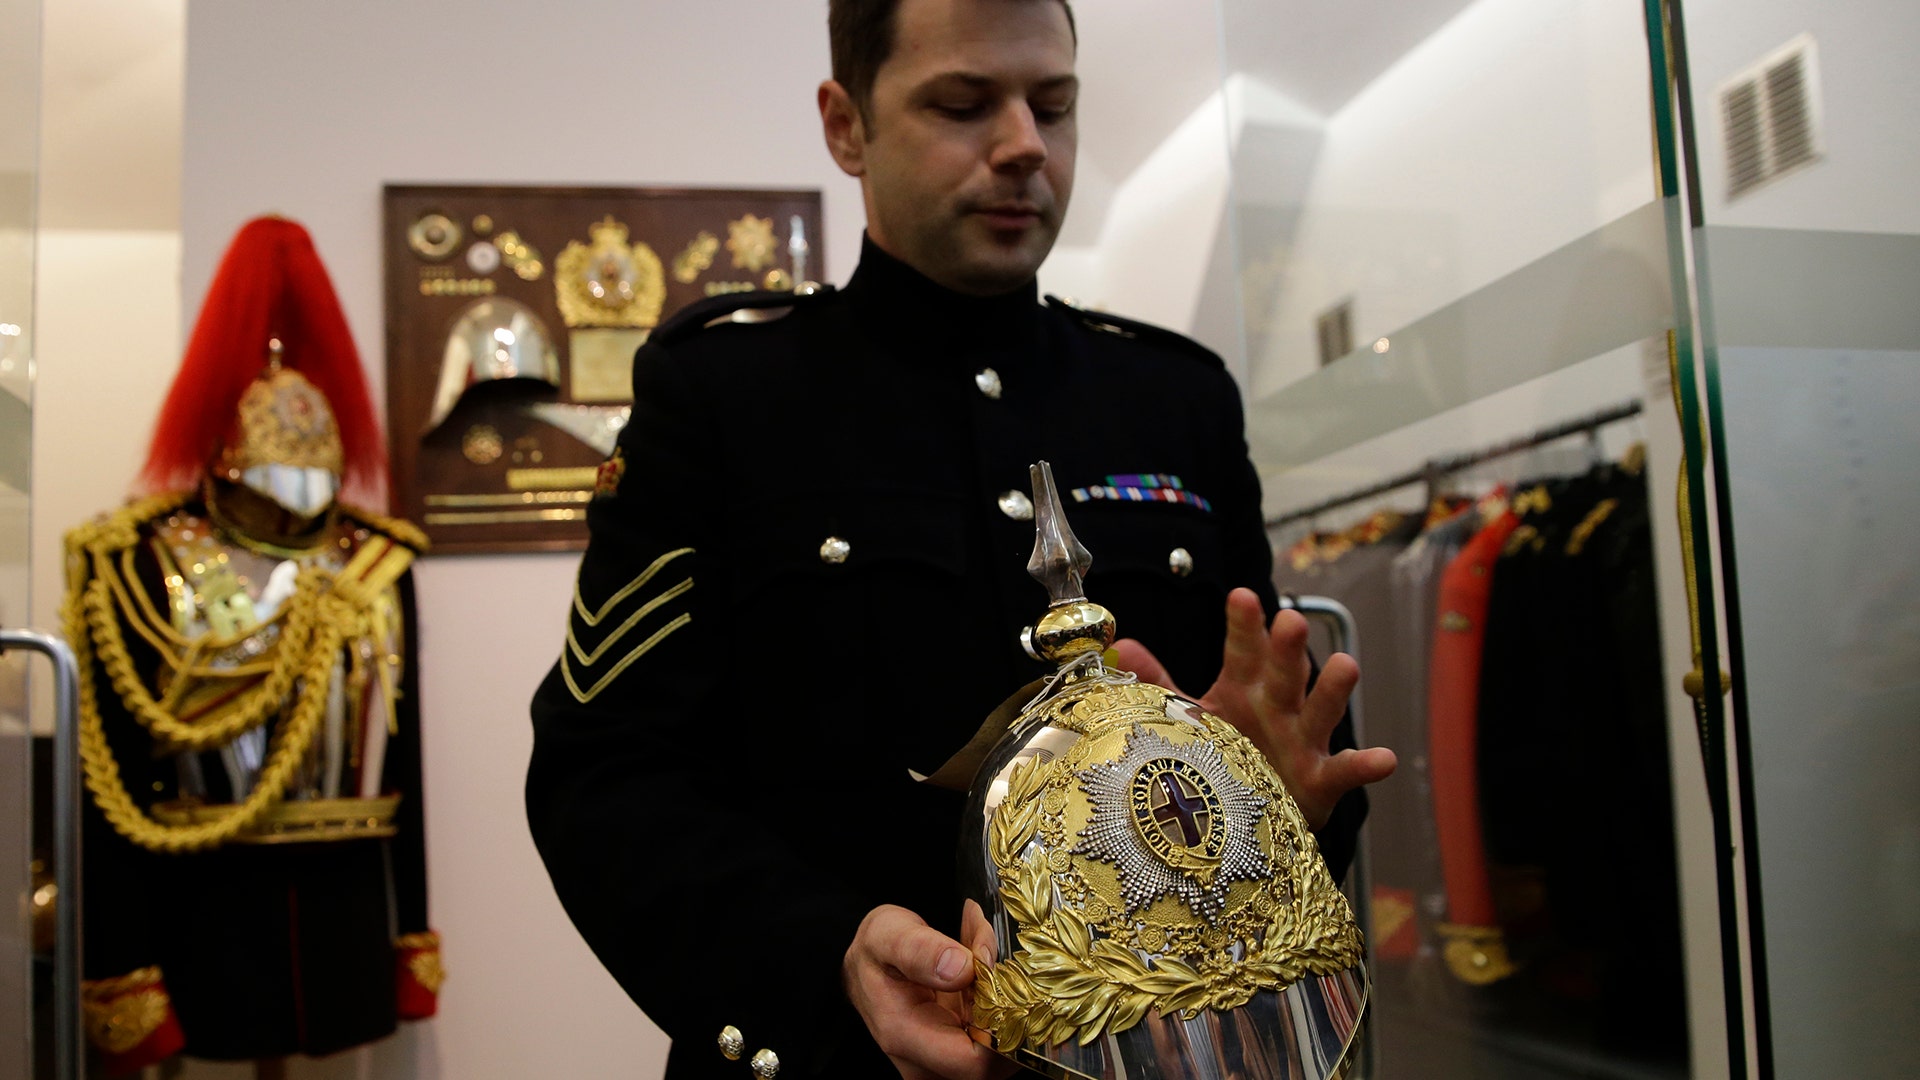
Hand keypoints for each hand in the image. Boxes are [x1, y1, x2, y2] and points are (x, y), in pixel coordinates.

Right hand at [843, 902, 1013, 1079]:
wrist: (866, 962)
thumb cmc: (875, 949)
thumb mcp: (889, 934)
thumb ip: (921, 950)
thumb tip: (961, 968)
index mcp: (905, 1038)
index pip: (976, 1063)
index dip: (1004, 1028)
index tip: (999, 978)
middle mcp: (924, 1064)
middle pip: (995, 1058)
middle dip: (1006, 1004)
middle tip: (989, 954)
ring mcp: (941, 1064)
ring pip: (998, 1047)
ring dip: (1002, 998)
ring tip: (980, 952)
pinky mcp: (956, 1053)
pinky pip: (993, 1038)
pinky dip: (997, 1000)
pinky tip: (980, 968)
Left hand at [1112, 587, 1396, 828]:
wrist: (1251, 813)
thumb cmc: (1224, 753)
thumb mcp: (1189, 716)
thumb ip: (1157, 684)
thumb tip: (1121, 646)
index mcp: (1246, 687)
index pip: (1244, 650)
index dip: (1244, 625)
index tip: (1241, 596)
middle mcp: (1279, 707)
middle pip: (1286, 672)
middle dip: (1289, 648)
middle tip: (1291, 620)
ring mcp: (1304, 741)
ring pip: (1322, 710)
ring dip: (1334, 690)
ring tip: (1345, 668)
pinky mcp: (1322, 781)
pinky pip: (1346, 771)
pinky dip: (1365, 765)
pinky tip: (1381, 760)